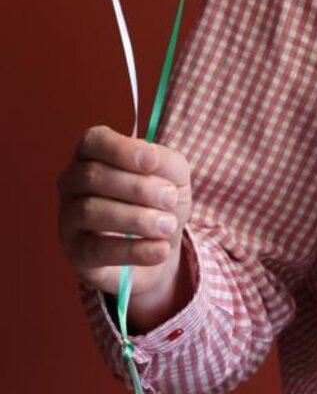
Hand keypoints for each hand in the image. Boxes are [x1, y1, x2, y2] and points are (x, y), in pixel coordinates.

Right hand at [58, 125, 192, 325]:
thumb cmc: (158, 198)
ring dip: (137, 218)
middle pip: (93, 176)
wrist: (158, 244)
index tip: (151, 162)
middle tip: (170, 199)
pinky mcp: (75, 252)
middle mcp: (72, 182)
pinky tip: (160, 250)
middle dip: (137, 187)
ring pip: (91, 211)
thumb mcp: (172, 173)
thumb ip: (165, 160)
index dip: (120, 149)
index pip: (93, 141)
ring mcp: (68, 218)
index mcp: (93, 153)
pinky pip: (98, 250)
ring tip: (168, 226)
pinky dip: (134, 249)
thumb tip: (151, 159)